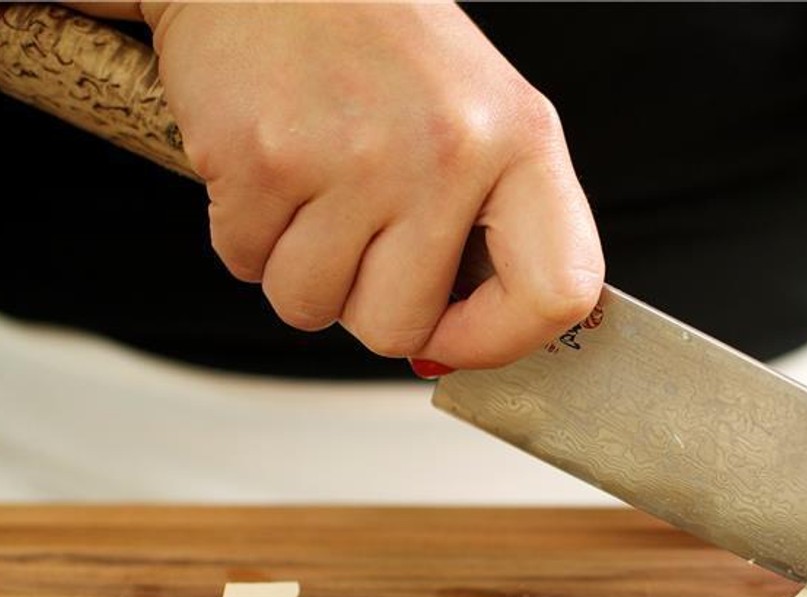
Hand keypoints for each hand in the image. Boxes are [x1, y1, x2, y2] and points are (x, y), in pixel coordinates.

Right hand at [142, 1, 603, 368]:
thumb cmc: (379, 42)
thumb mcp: (480, 117)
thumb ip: (498, 226)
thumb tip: (472, 344)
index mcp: (521, 141)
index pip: (557, 294)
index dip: (500, 339)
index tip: (460, 333)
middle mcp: (447, 150)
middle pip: (401, 329)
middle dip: (367, 306)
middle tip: (360, 237)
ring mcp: (353, 158)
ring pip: (313, 308)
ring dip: (301, 270)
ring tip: (314, 191)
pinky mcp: (263, 158)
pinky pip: (247, 264)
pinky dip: (247, 234)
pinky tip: (272, 169)